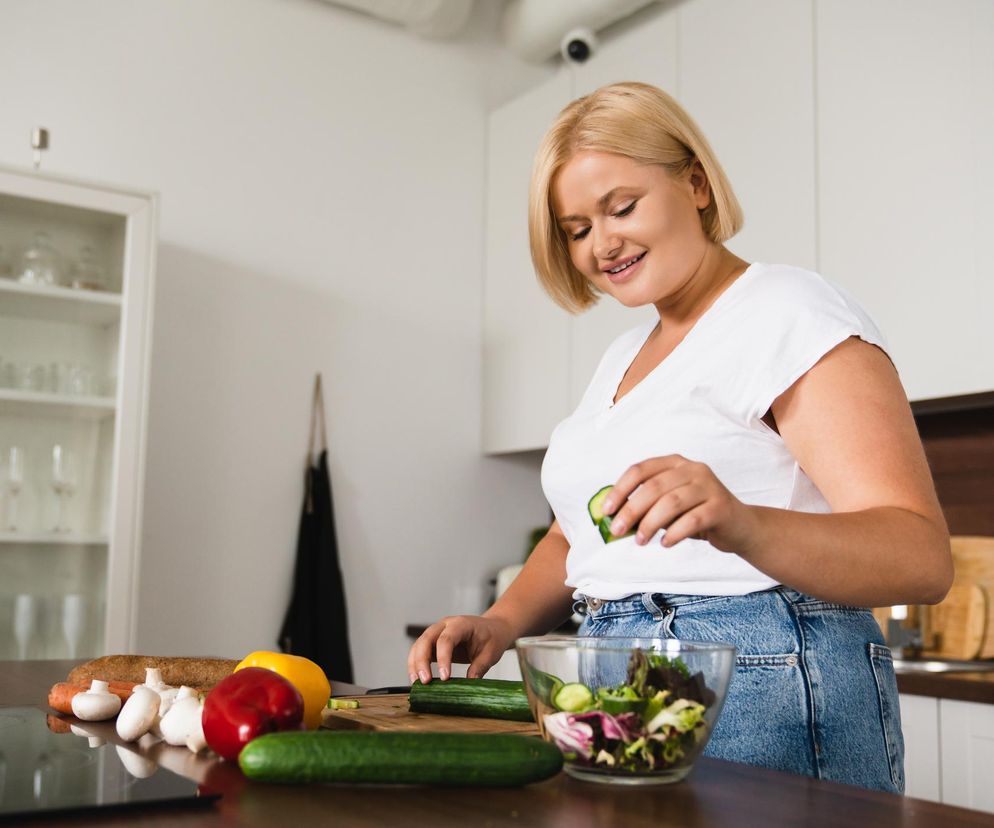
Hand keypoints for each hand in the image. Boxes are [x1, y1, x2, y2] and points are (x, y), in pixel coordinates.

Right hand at [407, 615, 514, 683]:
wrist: (493, 629)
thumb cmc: (493, 637)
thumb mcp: (492, 652)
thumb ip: (481, 666)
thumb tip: (469, 682)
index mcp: (461, 624)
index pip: (447, 639)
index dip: (443, 658)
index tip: (444, 677)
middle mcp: (445, 625)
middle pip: (426, 640)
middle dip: (422, 661)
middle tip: (424, 681)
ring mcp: (437, 632)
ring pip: (419, 645)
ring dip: (415, 663)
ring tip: (416, 683)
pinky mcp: (434, 642)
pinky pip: (420, 651)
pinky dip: (416, 664)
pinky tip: (417, 679)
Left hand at [602, 455, 757, 552]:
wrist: (740, 526)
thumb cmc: (697, 514)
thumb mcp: (670, 505)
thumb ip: (647, 506)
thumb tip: (614, 518)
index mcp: (675, 463)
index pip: (640, 470)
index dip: (620, 489)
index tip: (607, 510)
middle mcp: (693, 469)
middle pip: (653, 487)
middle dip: (631, 510)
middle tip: (617, 530)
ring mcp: (709, 486)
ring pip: (671, 502)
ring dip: (650, 523)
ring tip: (640, 540)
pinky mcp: (721, 506)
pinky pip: (692, 520)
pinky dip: (675, 533)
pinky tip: (665, 543)